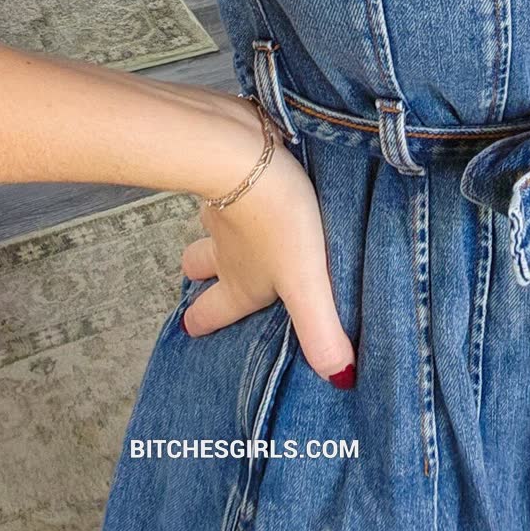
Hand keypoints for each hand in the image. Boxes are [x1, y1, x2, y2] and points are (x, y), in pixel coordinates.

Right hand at [180, 106, 355, 387]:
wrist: (244, 151)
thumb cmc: (276, 220)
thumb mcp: (304, 280)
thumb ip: (319, 330)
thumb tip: (340, 380)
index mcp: (241, 279)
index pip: (214, 309)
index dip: (204, 320)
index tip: (189, 326)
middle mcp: (226, 246)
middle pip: (202, 264)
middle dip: (202, 272)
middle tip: (198, 275)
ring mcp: (224, 205)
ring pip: (213, 223)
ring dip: (218, 228)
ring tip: (230, 226)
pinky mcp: (233, 167)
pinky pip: (230, 183)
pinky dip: (237, 186)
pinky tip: (255, 176)